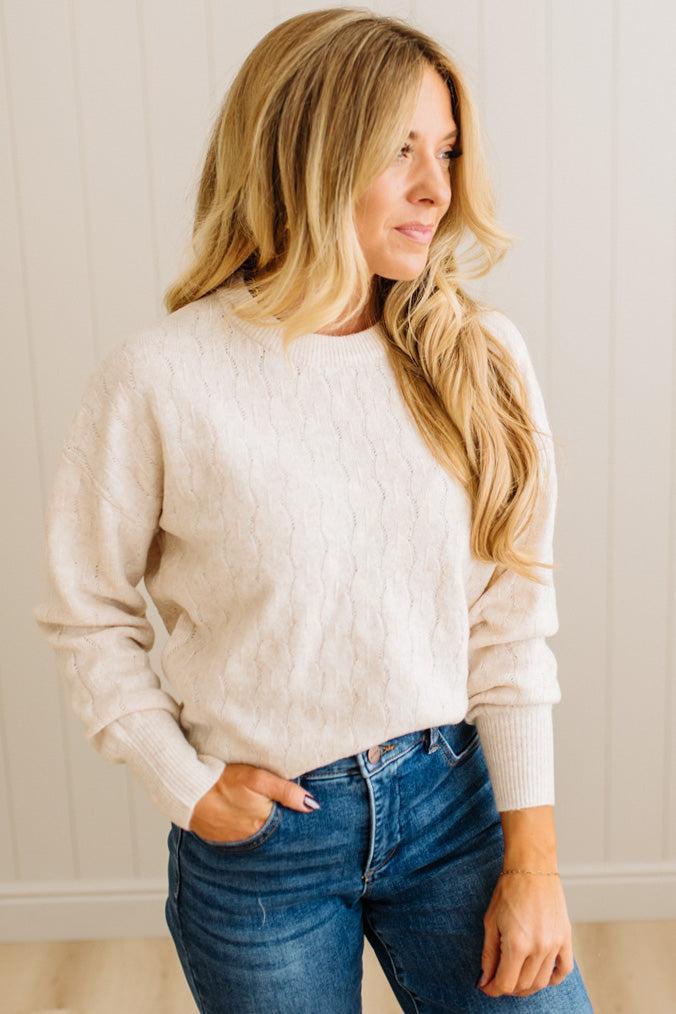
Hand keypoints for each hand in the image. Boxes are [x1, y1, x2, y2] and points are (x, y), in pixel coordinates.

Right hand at [189, 763, 318, 842]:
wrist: (186, 790)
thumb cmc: (223, 780)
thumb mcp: (257, 779)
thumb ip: (286, 791)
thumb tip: (313, 806)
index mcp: (263, 823)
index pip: (288, 826)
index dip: (294, 818)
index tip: (302, 812)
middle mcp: (250, 838)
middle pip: (273, 832)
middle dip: (280, 824)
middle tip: (282, 812)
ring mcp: (234, 840)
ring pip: (257, 836)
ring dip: (261, 827)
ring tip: (260, 813)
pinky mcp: (220, 838)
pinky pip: (239, 837)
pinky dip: (243, 829)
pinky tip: (242, 817)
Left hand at [477, 869, 573, 996]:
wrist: (532, 869)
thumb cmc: (508, 890)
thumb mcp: (491, 922)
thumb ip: (488, 955)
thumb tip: (485, 980)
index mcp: (517, 944)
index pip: (505, 983)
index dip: (493, 989)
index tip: (486, 986)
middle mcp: (539, 948)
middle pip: (524, 986)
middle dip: (508, 988)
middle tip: (498, 979)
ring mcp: (555, 945)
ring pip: (542, 982)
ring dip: (527, 986)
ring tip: (515, 977)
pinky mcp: (565, 938)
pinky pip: (563, 970)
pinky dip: (552, 978)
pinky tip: (541, 974)